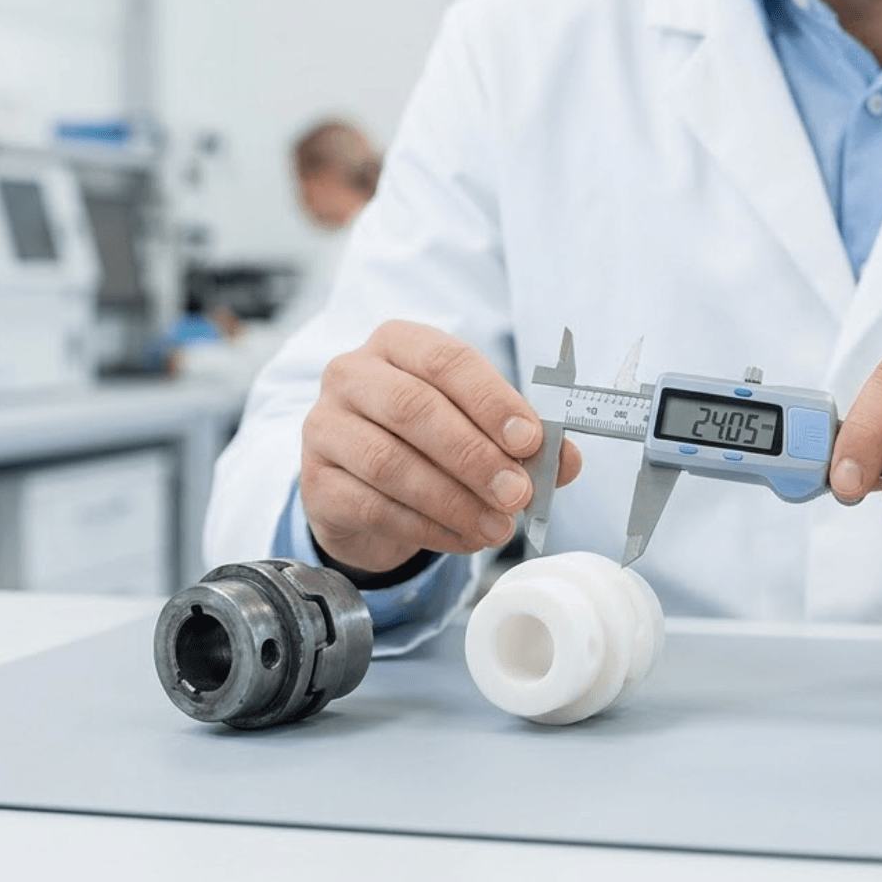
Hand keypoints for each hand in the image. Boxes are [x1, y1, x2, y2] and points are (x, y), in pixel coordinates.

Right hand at [301, 321, 582, 573]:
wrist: (365, 487)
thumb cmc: (426, 442)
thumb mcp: (477, 428)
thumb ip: (523, 440)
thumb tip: (565, 460)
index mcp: (398, 344)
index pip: (446, 360)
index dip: (491, 401)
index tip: (530, 440)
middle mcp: (353, 375)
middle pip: (414, 408)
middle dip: (474, 456)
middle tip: (517, 493)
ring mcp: (325, 427)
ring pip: (390, 462)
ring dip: (453, 500)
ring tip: (496, 526)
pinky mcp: (316, 482)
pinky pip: (373, 506)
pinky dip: (427, 527)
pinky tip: (463, 538)